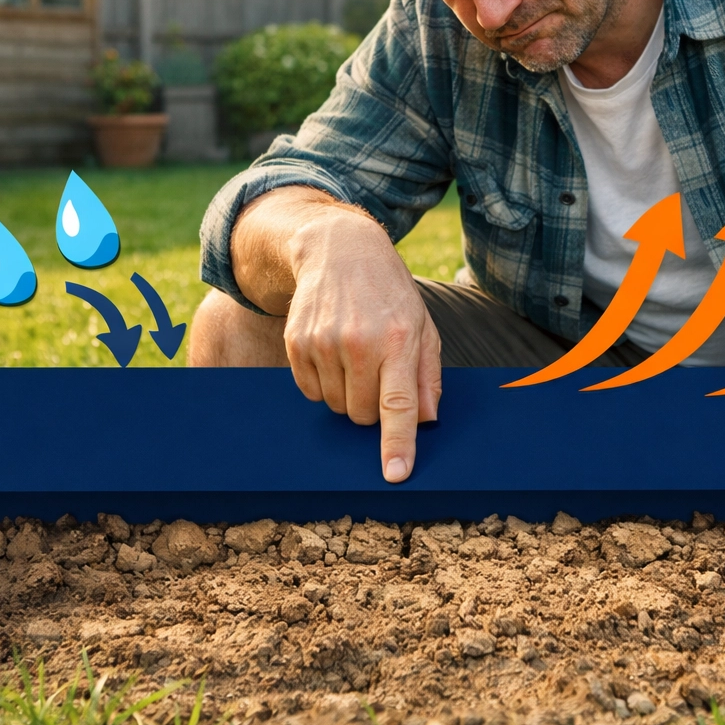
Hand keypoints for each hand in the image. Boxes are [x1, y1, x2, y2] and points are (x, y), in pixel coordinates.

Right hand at [276, 203, 441, 481]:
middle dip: (372, 408)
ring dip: (347, 395)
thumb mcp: (422, 326)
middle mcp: (359, 342)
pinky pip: (311, 392)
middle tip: (377, 375)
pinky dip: (324, 384)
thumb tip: (428, 421)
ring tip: (355, 357)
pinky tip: (333, 353)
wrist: (340, 250)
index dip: (397, 443)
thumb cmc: (390, 295)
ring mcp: (323, 343)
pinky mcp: (297, 343)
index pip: (398, 403)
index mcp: (398, 339)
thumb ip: (428, 375)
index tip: (396, 474)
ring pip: (335, 407)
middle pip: (362, 415)